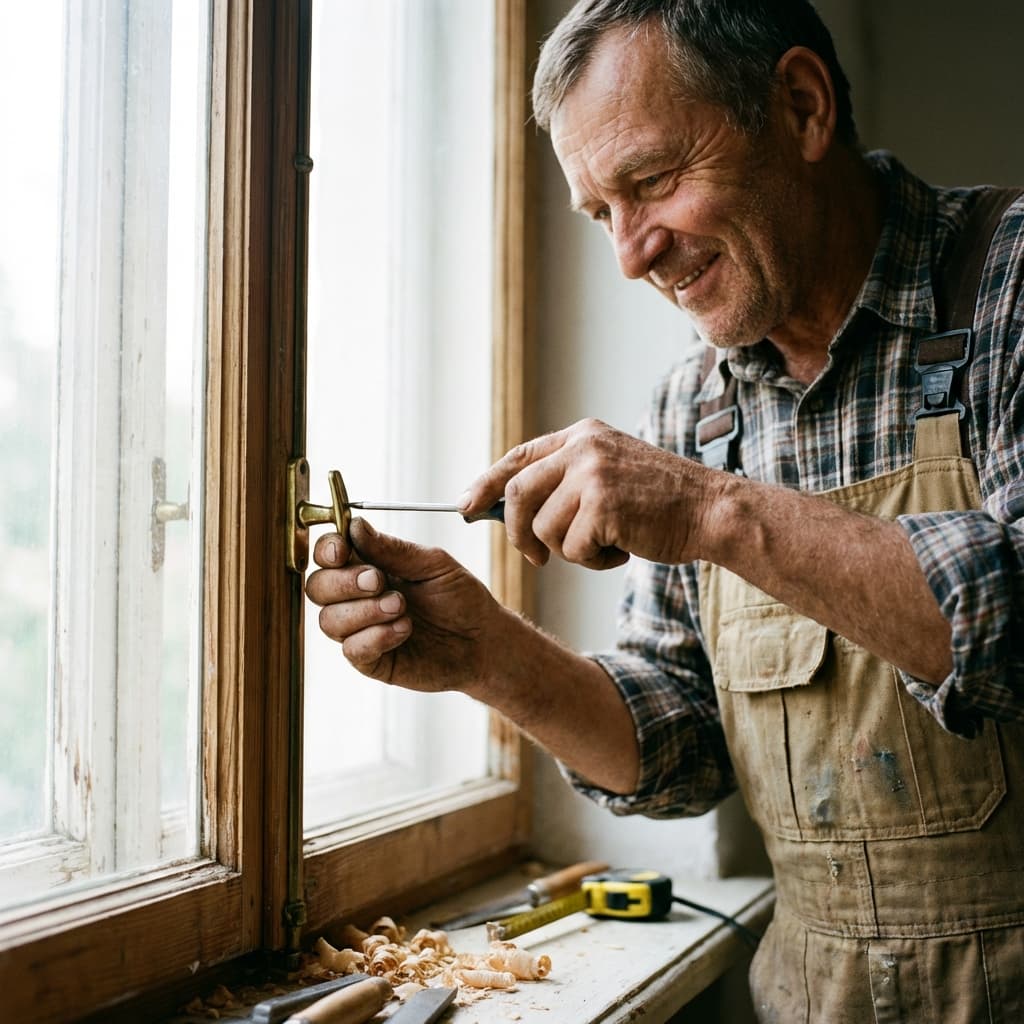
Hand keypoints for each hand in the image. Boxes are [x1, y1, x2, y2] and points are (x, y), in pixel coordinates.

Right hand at [304, 518, 500, 691]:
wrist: (484, 641)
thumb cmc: (460, 598)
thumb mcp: (432, 564)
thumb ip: (393, 549)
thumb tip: (355, 526)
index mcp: (369, 566)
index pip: (328, 555)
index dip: (327, 550)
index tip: (342, 550)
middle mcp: (357, 598)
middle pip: (318, 587)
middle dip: (344, 582)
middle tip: (378, 581)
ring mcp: (362, 630)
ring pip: (329, 620)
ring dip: (364, 611)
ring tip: (400, 607)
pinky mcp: (372, 660)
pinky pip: (352, 649)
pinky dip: (374, 637)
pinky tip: (403, 630)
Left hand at [460, 418, 716, 568]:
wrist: (712, 510)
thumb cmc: (661, 503)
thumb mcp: (609, 473)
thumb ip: (564, 481)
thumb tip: (505, 509)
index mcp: (582, 435)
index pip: (517, 457)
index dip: (485, 484)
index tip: (465, 506)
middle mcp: (583, 448)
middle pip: (517, 493)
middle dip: (515, 532)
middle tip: (532, 558)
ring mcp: (593, 474)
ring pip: (543, 529)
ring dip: (567, 552)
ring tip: (605, 546)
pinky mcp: (604, 505)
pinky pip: (572, 549)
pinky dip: (593, 562)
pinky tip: (623, 551)